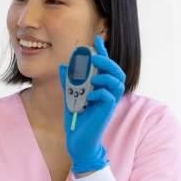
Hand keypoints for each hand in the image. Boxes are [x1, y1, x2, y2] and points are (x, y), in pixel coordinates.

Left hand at [58, 35, 125, 174]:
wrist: (77, 140)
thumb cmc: (76, 118)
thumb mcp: (69, 96)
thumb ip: (68, 82)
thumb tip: (63, 65)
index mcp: (100, 85)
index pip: (104, 65)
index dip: (102, 51)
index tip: (95, 39)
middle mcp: (107, 91)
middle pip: (116, 70)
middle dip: (106, 61)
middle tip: (94, 57)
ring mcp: (108, 101)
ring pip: (117, 81)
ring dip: (105, 75)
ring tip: (92, 78)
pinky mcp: (107, 111)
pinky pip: (109, 97)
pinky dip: (99, 93)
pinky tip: (90, 96)